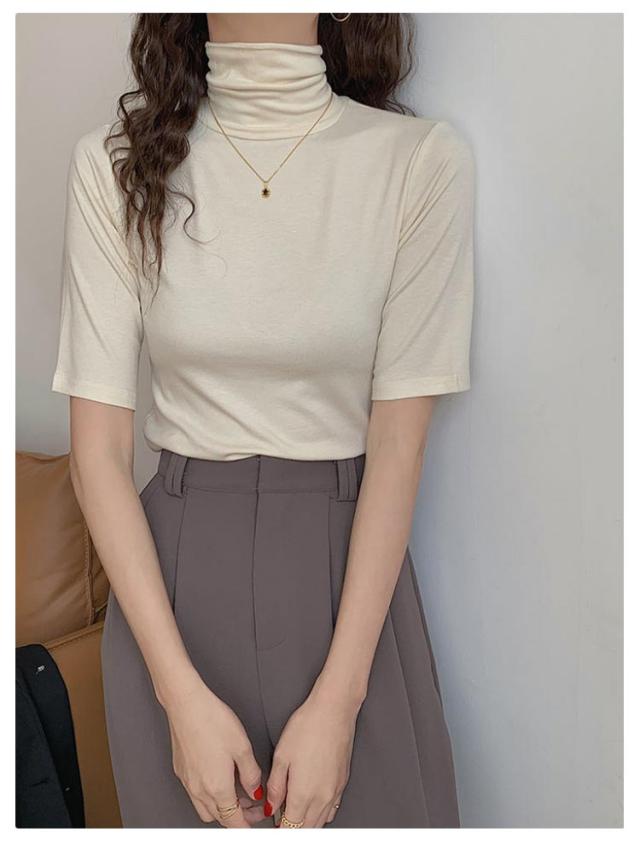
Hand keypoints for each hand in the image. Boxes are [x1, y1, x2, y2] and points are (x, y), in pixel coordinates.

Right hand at [163, 676, 263, 826]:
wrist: (186, 705)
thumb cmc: (213, 720)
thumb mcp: (242, 746)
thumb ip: (251, 774)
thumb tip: (255, 790)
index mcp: (218, 787)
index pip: (234, 821)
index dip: (248, 824)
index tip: (257, 819)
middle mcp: (199, 789)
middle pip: (220, 818)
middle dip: (238, 817)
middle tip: (253, 806)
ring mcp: (187, 781)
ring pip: (205, 809)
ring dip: (222, 808)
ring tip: (237, 793)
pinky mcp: (181, 771)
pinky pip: (195, 794)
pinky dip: (209, 795)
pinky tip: (219, 779)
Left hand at [266, 686, 359, 827]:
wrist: (334, 710)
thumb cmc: (308, 726)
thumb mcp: (281, 755)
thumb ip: (275, 787)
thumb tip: (272, 806)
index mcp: (303, 794)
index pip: (290, 828)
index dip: (280, 830)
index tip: (273, 827)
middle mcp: (322, 797)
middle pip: (306, 828)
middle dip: (292, 828)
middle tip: (280, 818)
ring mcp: (335, 791)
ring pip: (320, 822)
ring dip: (306, 822)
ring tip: (293, 811)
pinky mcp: (343, 782)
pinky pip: (332, 810)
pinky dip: (321, 814)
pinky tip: (312, 803)